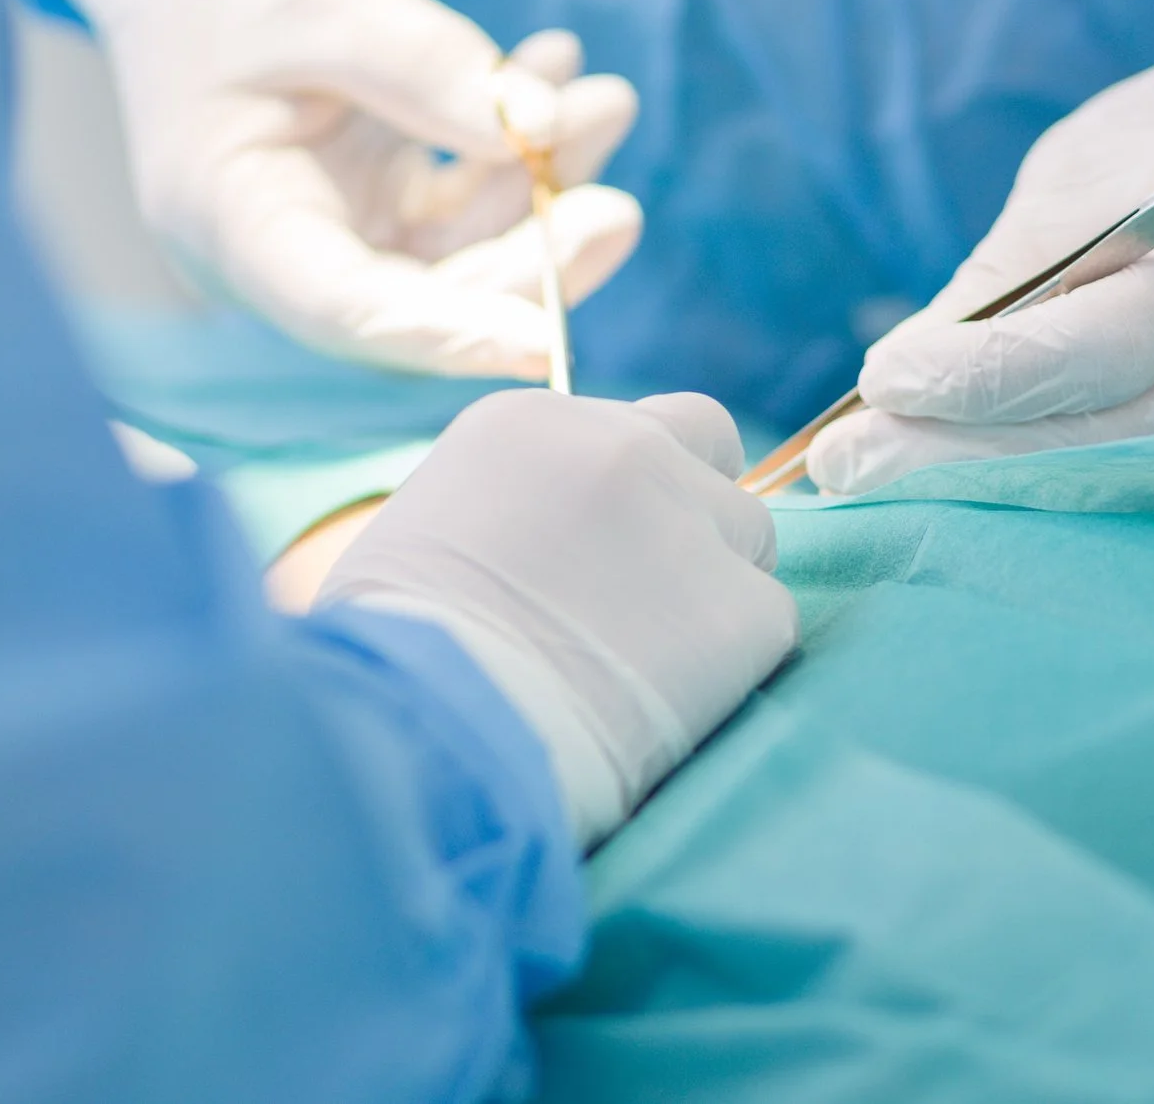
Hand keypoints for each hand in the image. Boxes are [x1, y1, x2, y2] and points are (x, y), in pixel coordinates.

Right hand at [0, 0, 640, 378]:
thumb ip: (426, 64)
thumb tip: (543, 127)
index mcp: (228, 220)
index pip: (345, 310)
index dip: (446, 334)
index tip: (542, 343)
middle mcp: (279, 248)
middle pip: (421, 298)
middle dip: (527, 262)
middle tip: (616, 207)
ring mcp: (332, 224)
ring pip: (459, 252)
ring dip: (543, 194)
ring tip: (608, 101)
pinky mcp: (373, 194)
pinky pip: (465, 199)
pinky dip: (520, 149)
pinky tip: (562, 64)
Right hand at [318, 392, 795, 846]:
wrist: (428, 730)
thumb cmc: (386, 655)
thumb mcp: (421, 533)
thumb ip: (501, 507)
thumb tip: (534, 543)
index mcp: (534, 422)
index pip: (627, 426)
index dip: (624, 491)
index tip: (599, 552)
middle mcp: (624, 447)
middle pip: (710, 449)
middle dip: (696, 506)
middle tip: (658, 592)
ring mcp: (690, 521)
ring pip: (750, 540)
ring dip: (714, 592)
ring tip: (648, 668)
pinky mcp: (741, 609)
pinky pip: (767, 626)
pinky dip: (732, 668)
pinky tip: (665, 710)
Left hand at [808, 0, 1153, 494]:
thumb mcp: (1086, 169)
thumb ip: (1010, 271)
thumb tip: (896, 383)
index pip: (1101, 344)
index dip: (983, 375)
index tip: (881, 380)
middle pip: (1107, 442)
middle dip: (962, 462)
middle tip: (845, 470)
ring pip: (1119, 486)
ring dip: (989, 498)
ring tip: (875, 492)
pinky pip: (1140, 494)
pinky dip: (1044, 499)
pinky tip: (954, 499)